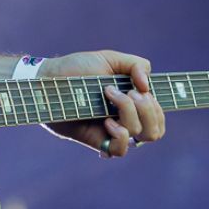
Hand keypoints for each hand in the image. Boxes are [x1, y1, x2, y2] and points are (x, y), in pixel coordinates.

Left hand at [39, 50, 165, 157]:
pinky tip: (106, 121)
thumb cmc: (76, 68)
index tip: (141, 89)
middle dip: (148, 108)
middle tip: (128, 91)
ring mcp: (112, 131)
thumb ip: (136, 64)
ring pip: (141, 136)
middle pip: (156, 130)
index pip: (159, 117)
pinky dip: (120, 134)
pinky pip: (120, 150)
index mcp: (132, 103)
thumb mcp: (109, 59)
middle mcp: (125, 120)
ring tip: (108, 95)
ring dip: (130, 111)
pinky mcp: (97, 140)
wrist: (49, 79)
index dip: (158, 106)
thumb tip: (146, 85)